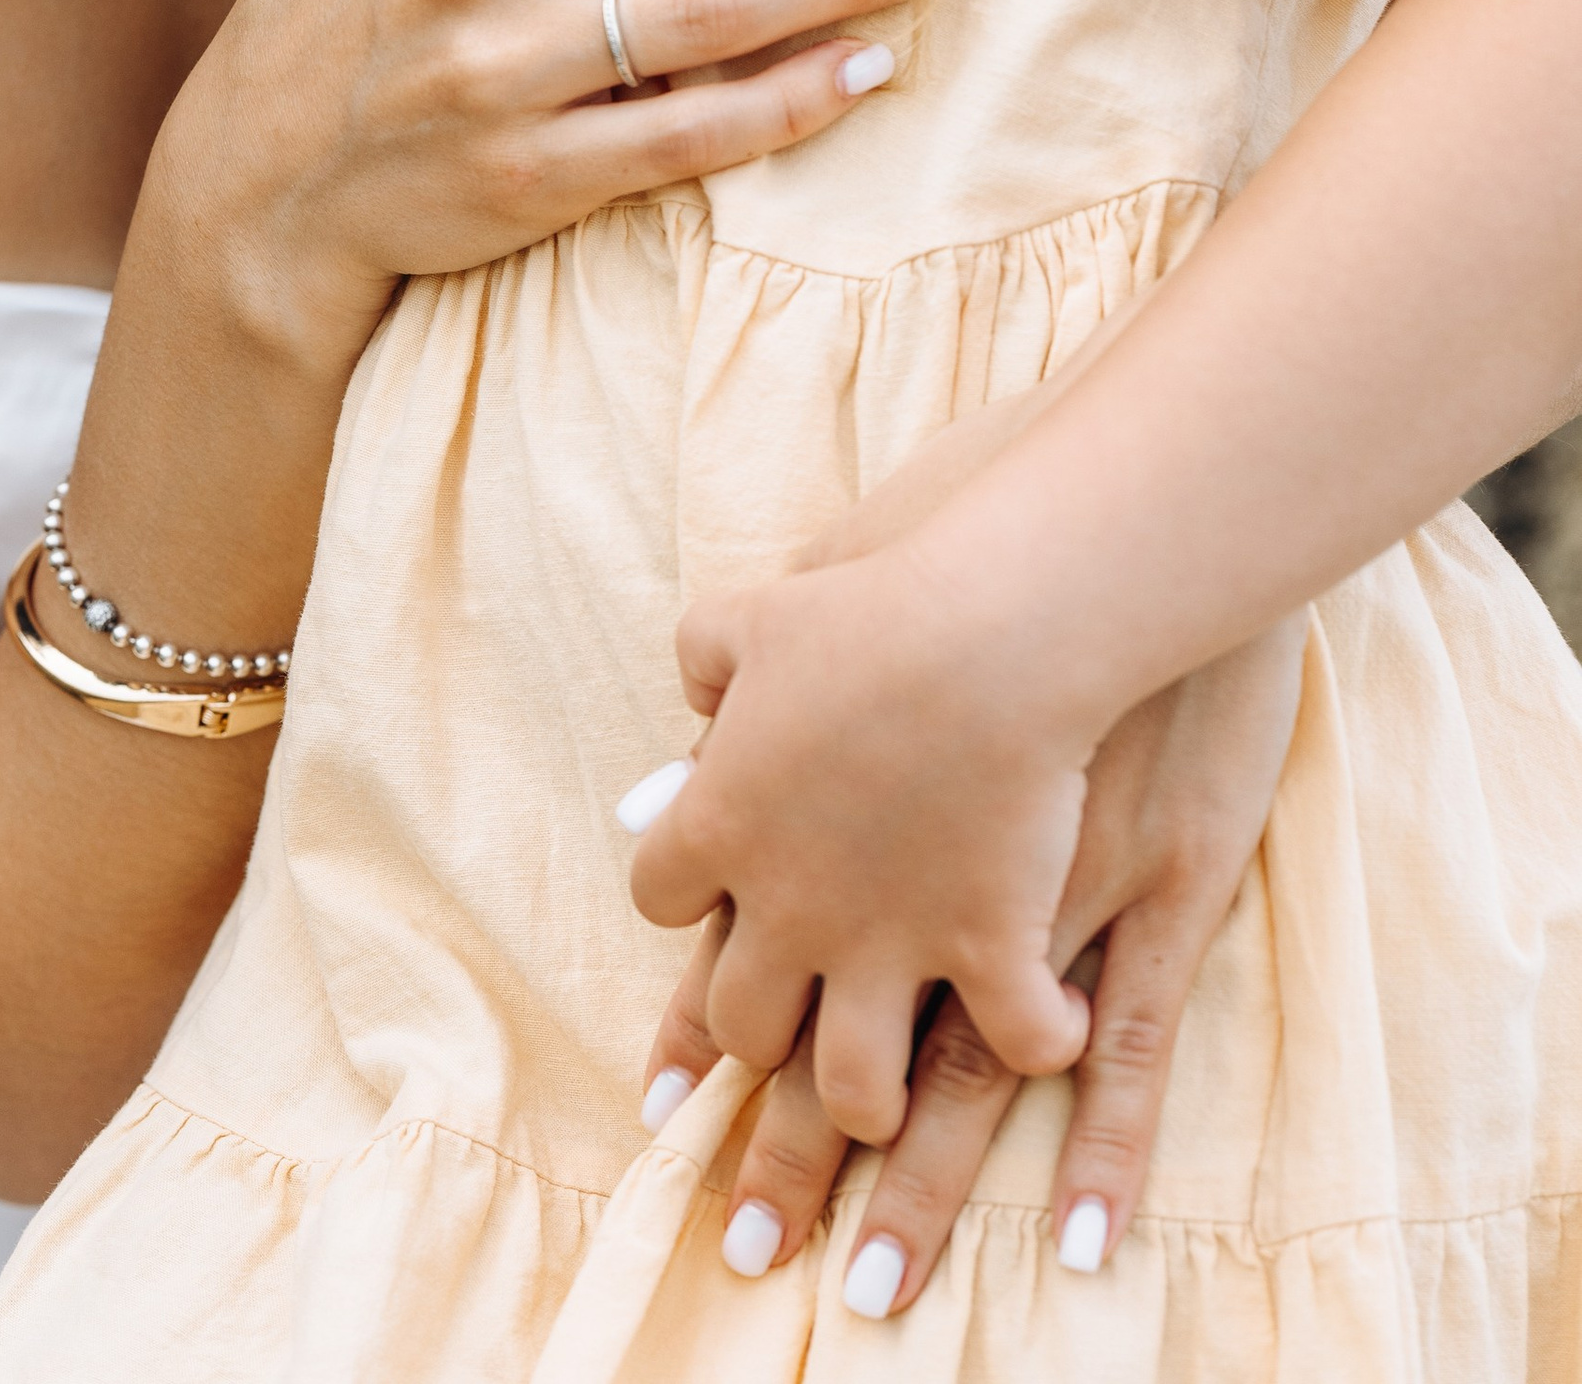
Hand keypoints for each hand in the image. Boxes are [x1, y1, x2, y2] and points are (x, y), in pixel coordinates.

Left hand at [629, 540, 1092, 1147]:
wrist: (985, 633)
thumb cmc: (865, 611)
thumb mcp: (750, 614)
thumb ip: (707, 656)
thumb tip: (702, 694)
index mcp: (723, 822)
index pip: (656, 896)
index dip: (681, 894)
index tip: (710, 894)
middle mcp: (792, 906)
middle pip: (743, 1021)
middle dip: (759, 1033)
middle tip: (789, 1025)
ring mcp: (893, 942)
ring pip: (853, 1087)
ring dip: (869, 1100)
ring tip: (891, 1094)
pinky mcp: (994, 948)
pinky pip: (1016, 1042)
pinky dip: (1041, 1040)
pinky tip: (1054, 1025)